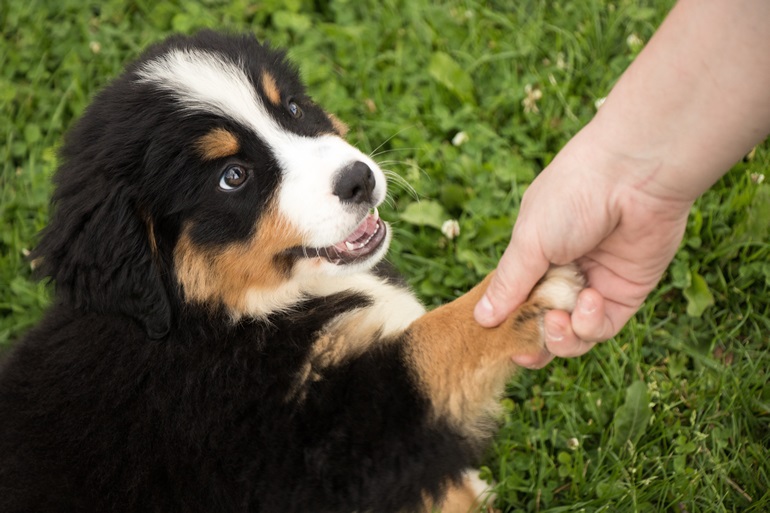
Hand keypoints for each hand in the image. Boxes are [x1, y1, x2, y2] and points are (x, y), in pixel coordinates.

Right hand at [474, 127, 692, 367]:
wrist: (633, 174)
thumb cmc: (572, 195)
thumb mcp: (529, 240)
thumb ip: (508, 283)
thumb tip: (481, 318)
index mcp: (533, 256)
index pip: (514, 302)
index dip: (506, 325)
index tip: (496, 340)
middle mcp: (562, 274)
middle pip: (542, 325)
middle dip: (532, 341)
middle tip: (525, 349)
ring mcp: (594, 285)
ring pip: (573, 336)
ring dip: (561, 337)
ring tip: (557, 320)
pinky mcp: (626, 294)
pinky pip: (602, 327)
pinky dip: (591, 324)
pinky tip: (590, 300)